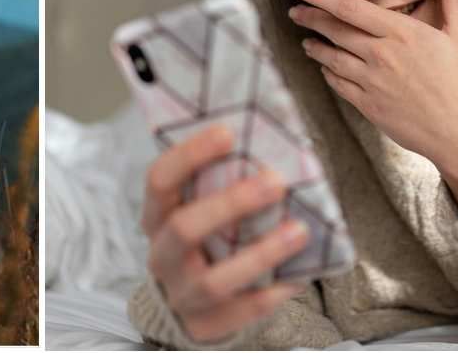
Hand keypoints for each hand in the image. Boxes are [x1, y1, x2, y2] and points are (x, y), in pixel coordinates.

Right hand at [141, 124, 309, 342]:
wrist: (191, 302)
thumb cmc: (208, 238)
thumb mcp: (202, 209)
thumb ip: (224, 182)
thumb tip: (275, 141)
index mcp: (157, 216)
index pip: (160, 180)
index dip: (190, 155)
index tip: (228, 132)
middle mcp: (162, 255)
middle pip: (184, 228)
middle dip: (231, 204)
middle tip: (275, 181)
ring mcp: (180, 294)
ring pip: (214, 280)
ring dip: (260, 253)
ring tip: (300, 231)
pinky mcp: (204, 325)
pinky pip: (240, 313)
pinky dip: (271, 294)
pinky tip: (298, 276)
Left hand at [286, 0, 457, 214]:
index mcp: (401, 32)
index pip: (349, 6)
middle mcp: (380, 54)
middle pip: (333, 30)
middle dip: (309, 17)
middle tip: (294, 10)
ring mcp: (371, 81)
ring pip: (330, 57)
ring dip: (314, 46)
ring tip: (306, 40)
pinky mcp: (367, 105)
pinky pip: (338, 83)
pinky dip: (328, 72)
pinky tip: (326, 67)